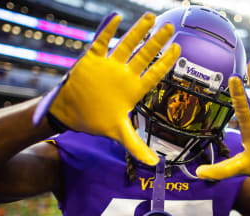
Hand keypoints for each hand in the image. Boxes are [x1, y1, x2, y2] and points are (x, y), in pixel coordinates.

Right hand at [33, 12, 180, 165]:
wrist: (70, 113)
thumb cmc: (97, 121)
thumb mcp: (119, 132)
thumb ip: (136, 146)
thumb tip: (154, 164)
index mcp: (133, 89)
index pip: (154, 73)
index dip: (167, 62)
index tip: (179, 49)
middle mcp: (124, 74)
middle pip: (144, 55)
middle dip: (157, 41)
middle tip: (170, 27)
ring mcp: (109, 65)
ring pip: (126, 44)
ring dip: (137, 31)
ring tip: (150, 17)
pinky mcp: (91, 60)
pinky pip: (100, 42)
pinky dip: (107, 30)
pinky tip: (117, 17)